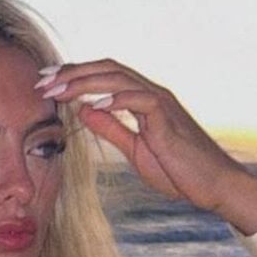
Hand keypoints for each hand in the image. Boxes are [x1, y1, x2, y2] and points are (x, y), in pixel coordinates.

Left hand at [38, 59, 256, 232]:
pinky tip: (93, 104)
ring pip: (119, 79)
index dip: (74, 76)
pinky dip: (116, 99)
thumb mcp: (134, 150)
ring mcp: (161, 103)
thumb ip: (111, 128)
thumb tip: (84, 111)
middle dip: (72, 73)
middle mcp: (151, 94)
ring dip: (85, 82)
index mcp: (141, 100)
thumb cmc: (178, 170)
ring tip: (59, 90)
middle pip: (107, 70)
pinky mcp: (168, 119)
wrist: (213, 186)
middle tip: (42, 81)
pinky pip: (141, 100)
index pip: (103, 77)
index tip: (46, 83)